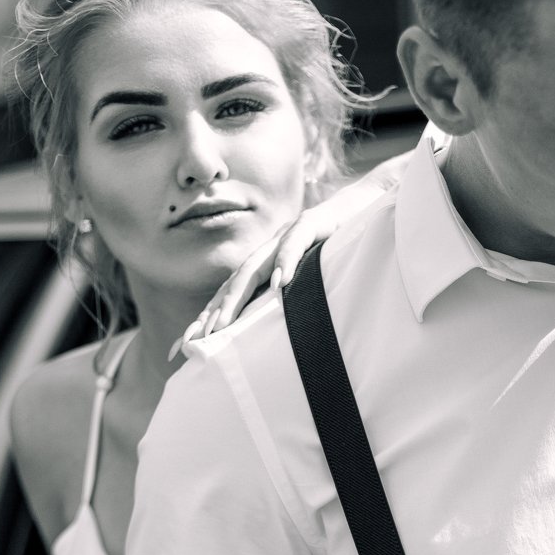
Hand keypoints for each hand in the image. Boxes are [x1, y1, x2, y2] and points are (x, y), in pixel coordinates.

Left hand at [170, 149, 413, 355]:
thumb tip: (282, 346)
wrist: (372, 204)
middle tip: (194, 344)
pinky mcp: (314, 224)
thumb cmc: (345, 248)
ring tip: (223, 322)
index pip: (230, 297)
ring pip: (255, 267)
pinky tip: (279, 284)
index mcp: (268, 267)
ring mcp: (288, 236)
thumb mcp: (316, 283)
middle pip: (232, 286)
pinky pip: (296, 244)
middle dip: (211, 315)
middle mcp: (270, 252)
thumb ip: (296, 305)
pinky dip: (286, 263)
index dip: (205, 321)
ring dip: (237, 295)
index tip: (182, 350)